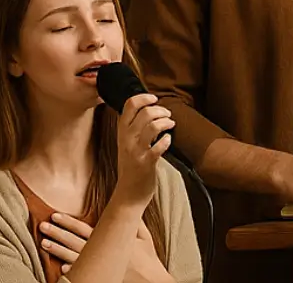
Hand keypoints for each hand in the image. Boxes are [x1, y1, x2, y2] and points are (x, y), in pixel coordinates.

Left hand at [41, 214, 171, 282]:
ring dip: (58, 251)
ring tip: (44, 244)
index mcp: (110, 240)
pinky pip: (84, 276)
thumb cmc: (149, 260)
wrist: (154, 282)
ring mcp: (101, 267)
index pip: (84, 228)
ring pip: (74, 257)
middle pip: (74, 241)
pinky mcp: (102, 278)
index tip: (55, 215)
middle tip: (42, 227)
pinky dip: (73, 272)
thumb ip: (134, 221)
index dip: (68, 221)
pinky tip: (60, 270)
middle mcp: (103, 253)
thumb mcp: (143, 237)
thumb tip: (127, 204)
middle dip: (57, 233)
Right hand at [113, 94, 174, 208]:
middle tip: (167, 114)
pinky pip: (159, 146)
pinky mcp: (146, 163)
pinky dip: (167, 140)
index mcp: (122, 132)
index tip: (154, 98)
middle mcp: (127, 139)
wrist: (128, 194)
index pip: (129, 105)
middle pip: (144, 112)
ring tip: (171, 124)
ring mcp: (136, 151)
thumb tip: (148, 111)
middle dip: (160, 110)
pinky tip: (169, 141)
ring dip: (165, 122)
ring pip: (152, 126)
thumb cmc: (130, 167)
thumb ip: (133, 128)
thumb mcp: (126, 144)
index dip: (143, 97)